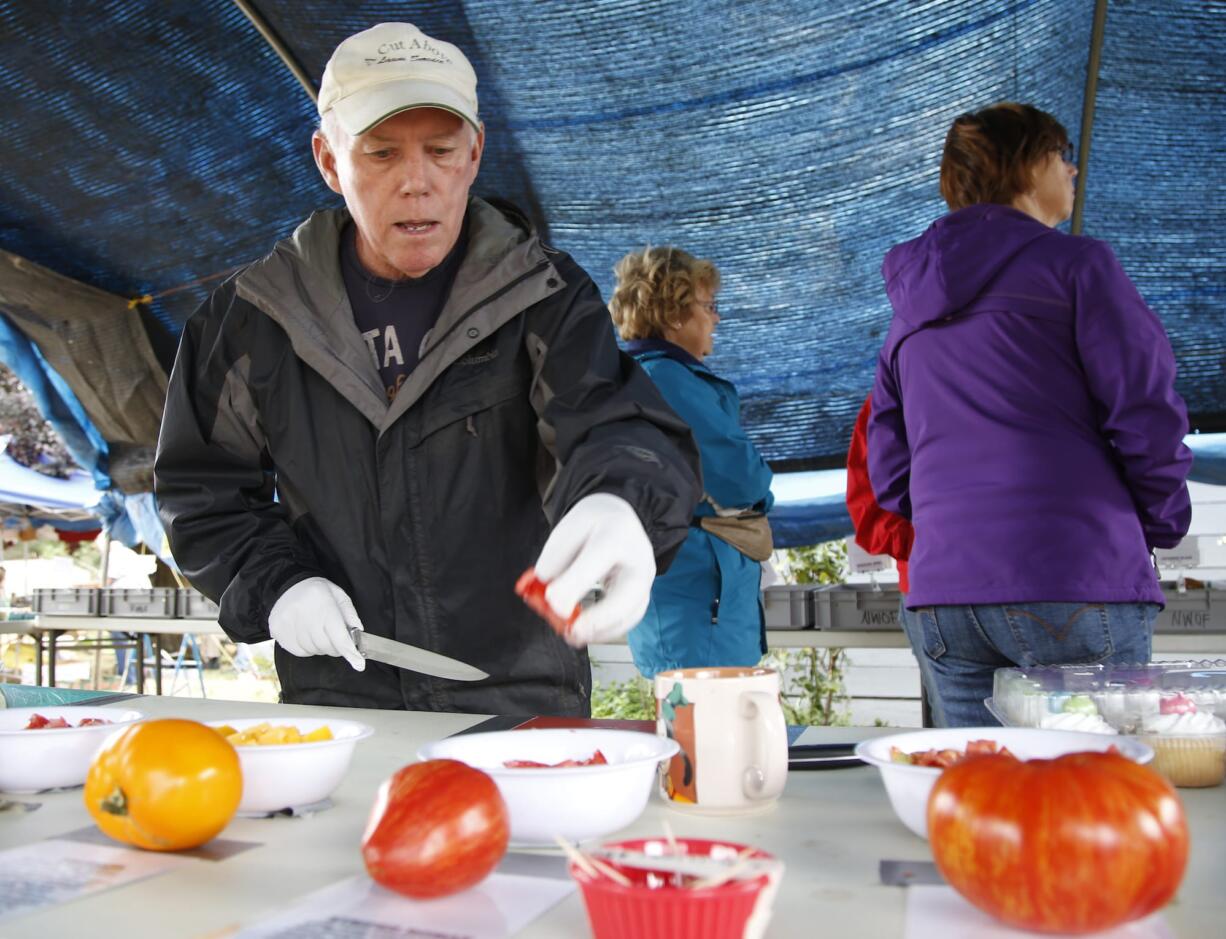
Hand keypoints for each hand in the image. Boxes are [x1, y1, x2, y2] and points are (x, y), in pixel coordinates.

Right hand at [268, 577, 365, 670]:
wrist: (289, 584)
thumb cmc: (317, 591)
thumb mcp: (339, 596)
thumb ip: (350, 615)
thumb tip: (359, 634)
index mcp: (324, 605)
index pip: (338, 635)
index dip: (349, 652)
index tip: (359, 664)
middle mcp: (304, 615)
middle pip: (326, 646)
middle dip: (336, 647)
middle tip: (336, 639)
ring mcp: (289, 624)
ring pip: (312, 650)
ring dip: (320, 647)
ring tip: (318, 631)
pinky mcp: (278, 631)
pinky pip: (299, 651)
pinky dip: (307, 648)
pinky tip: (307, 635)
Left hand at [534, 493, 654, 646]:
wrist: (617, 520)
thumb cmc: (589, 526)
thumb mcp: (566, 531)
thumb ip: (554, 562)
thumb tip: (547, 598)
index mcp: (617, 532)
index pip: (598, 559)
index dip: (574, 584)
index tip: (552, 602)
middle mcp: (639, 557)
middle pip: (628, 592)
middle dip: (600, 617)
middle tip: (573, 630)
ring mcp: (646, 579)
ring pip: (632, 612)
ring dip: (601, 631)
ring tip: (573, 635)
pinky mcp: (643, 596)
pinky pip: (629, 620)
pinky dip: (605, 632)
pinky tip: (585, 633)